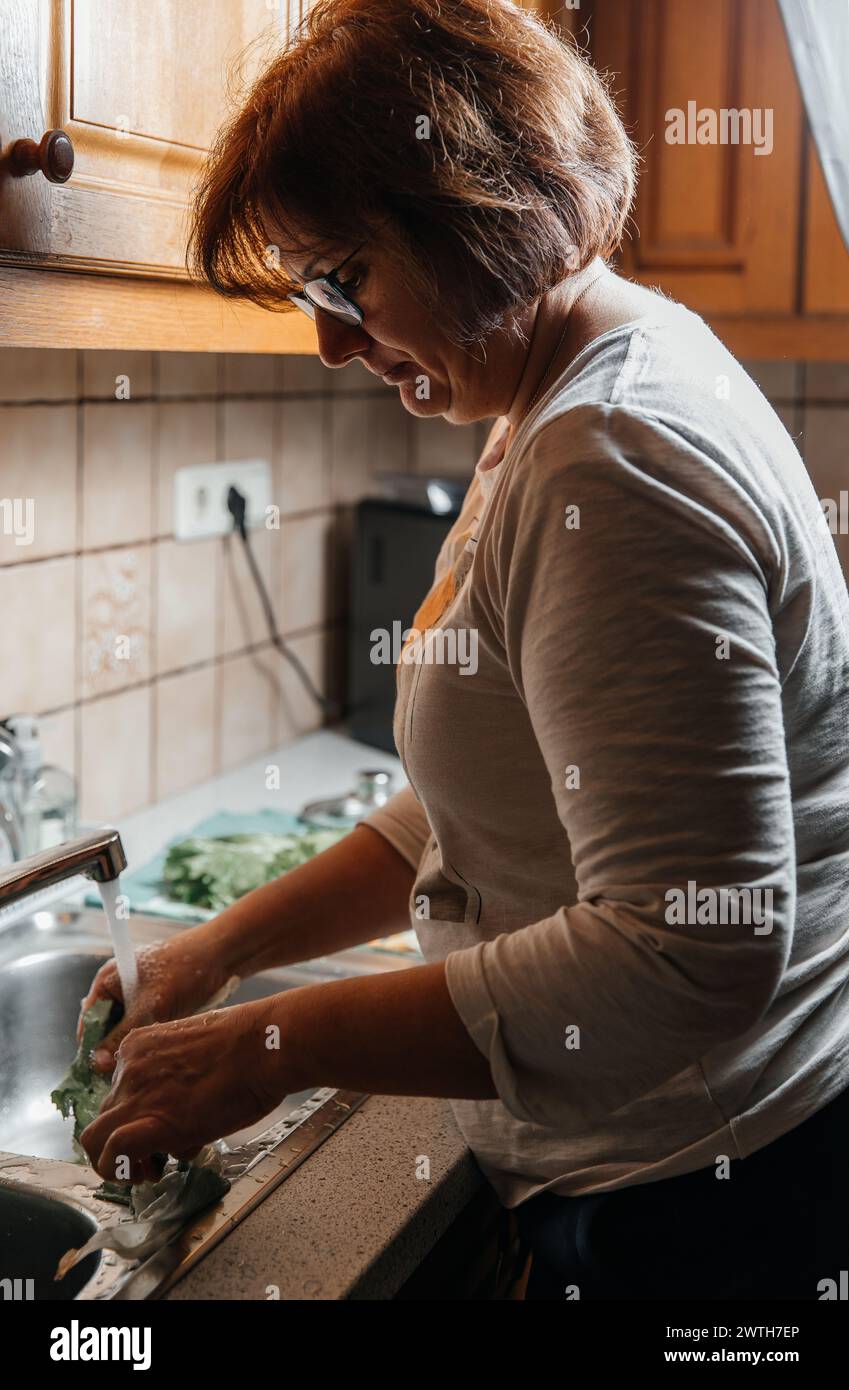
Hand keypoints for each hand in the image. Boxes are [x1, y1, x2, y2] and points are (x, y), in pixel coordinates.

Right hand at [77, 932, 233, 1075]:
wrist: (220, 955)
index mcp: (107, 981)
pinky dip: (146, 1039)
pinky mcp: (156, 1003)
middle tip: (119, 1077)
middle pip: (105, 1027)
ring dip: (130, 1046)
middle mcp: (118, 988)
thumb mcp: (149, 1006)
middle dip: (111, 1050)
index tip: (94, 1074)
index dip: (90, 1047)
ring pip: (126, 1029)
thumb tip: (96, 1063)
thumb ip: (120, 1035)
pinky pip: (143, 1026)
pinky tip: (153, 1056)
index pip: (88, 1020)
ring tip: (137, 1069)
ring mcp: (137, 996)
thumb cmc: (182, 971)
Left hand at [79, 998, 289, 1182]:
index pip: (120, 1090)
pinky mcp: (148, 1123)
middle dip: (123, 1140)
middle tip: (149, 1157)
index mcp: (140, 1046)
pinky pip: (113, 1153)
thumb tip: (184, 1114)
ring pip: (96, 1138)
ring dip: (116, 1161)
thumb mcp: (200, 1051)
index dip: (135, 1115)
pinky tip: (142, 1176)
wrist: (263, 1047)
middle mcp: (129, 1068)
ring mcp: (135, 1095)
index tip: (155, 1128)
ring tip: (144, 1173)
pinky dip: (120, 1170)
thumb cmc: (250, 1047)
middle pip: (106, 1115)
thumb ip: (179, 1076)